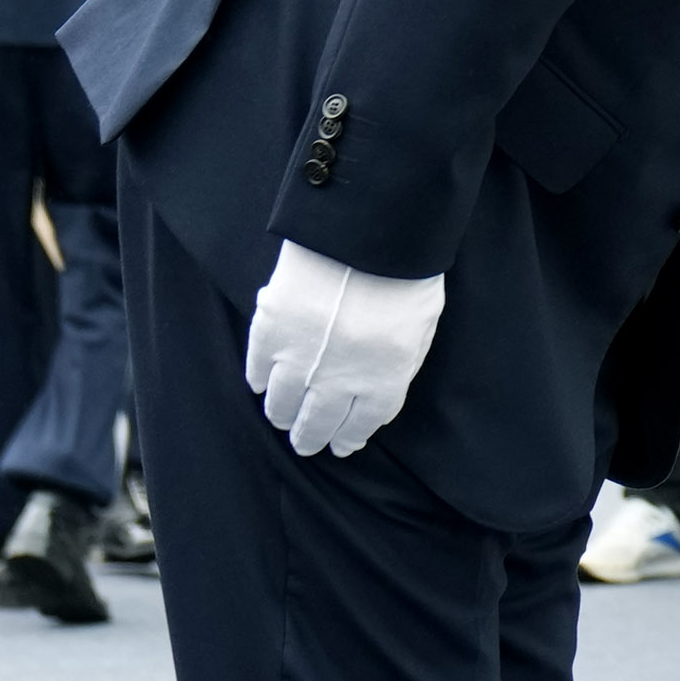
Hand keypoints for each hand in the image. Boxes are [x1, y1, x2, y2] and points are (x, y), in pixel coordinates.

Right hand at [245, 238, 446, 458]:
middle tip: (304, 444)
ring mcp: (299, 356)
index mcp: (382, 380)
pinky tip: (261, 385)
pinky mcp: (270, 330)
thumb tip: (376, 394)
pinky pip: (259, 367)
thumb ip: (399, 365)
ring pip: (282, 402)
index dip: (348, 438)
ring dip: (281, 415)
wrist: (367, 234)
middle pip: (318, 422)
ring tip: (281, 419)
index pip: (361, 424)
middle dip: (310, 437)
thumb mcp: (420, 328)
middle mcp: (338, 379)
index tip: (341, 446)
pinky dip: (259, 380)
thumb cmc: (407, 276)